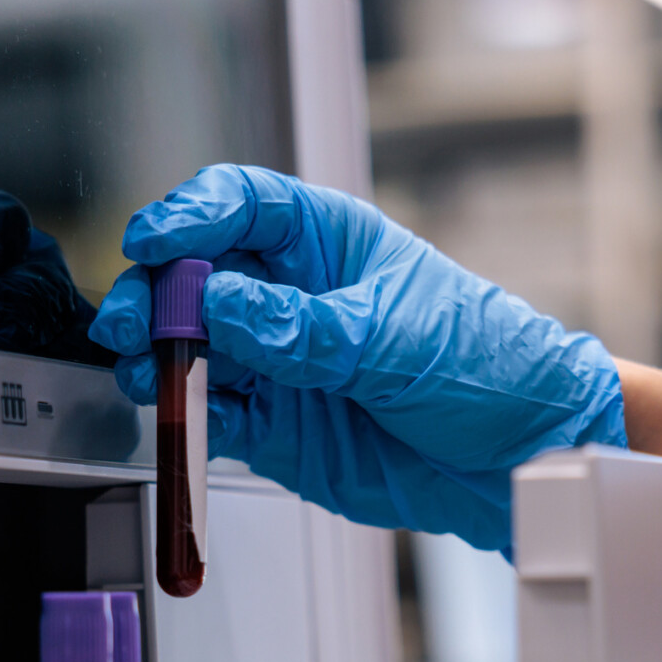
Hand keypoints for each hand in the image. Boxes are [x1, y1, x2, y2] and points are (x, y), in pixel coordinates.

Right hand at [88, 165, 624, 552]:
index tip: (153, 241)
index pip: (241, 205)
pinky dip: (188, 420)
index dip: (189, 215)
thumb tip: (221, 304)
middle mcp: (291, 295)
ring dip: (161, 361)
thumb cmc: (492, 366)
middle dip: (156, 294)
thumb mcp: (398, 340)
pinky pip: (214, 415)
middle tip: (135, 324)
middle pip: (195, 276)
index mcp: (328, 242)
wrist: (526, 456)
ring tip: (148, 376)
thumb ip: (304, 329)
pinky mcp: (277, 425)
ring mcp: (279, 361)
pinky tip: (182, 421)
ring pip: (192, 349)